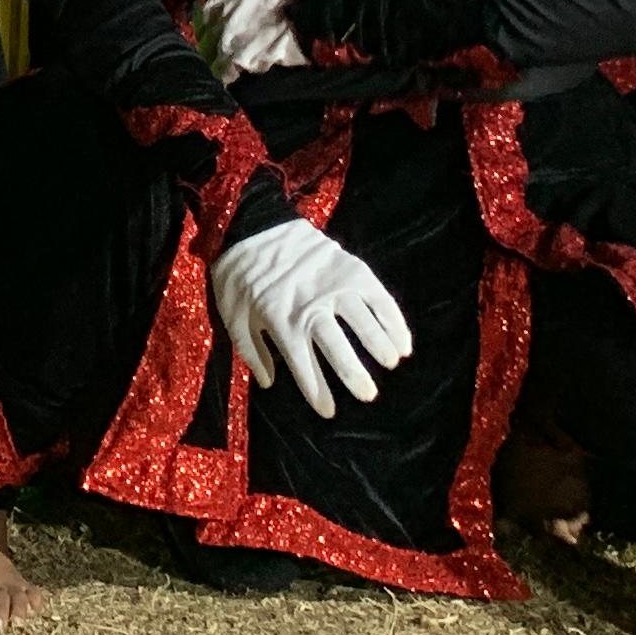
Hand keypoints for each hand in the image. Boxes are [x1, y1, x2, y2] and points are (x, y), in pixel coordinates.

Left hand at [209, 219, 412, 419]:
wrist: (252, 223)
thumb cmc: (239, 274)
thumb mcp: (232, 315)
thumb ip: (251, 352)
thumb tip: (270, 383)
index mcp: (282, 323)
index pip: (304, 367)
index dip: (317, 392)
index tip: (328, 411)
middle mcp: (312, 308)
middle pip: (339, 350)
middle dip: (354, 377)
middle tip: (368, 396)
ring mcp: (334, 286)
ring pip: (363, 324)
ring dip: (380, 347)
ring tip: (389, 364)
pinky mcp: (350, 268)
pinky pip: (378, 297)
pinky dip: (393, 320)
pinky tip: (402, 341)